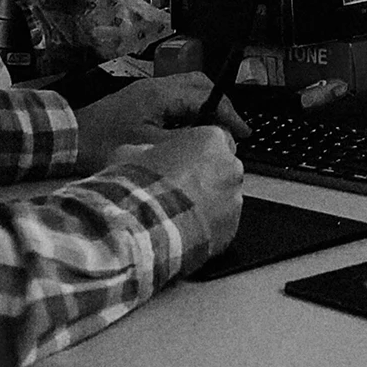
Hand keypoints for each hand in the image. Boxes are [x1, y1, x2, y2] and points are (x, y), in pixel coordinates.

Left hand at [74, 72, 249, 170]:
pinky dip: (189, 112)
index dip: (228, 114)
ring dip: (205, 108)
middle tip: (233, 130)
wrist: (69, 137)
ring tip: (214, 134)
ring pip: (188, 91)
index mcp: (160, 93)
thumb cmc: (103, 143)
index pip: (205, 96)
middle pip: (200, 85)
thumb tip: (214, 141)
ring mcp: (148, 91)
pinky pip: (175, 100)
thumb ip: (184, 142)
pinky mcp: (142, 100)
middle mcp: (156, 86)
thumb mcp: (146, 147)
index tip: (243, 132)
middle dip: (220, 105)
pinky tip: (189, 133)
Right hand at [113, 127, 243, 258]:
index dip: (194, 150)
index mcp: (211, 139)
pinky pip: (222, 223)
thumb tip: (147, 153)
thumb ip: (150, 149)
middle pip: (222, 167)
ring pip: (223, 196)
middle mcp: (230, 166)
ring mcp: (234, 199)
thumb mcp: (132, 152)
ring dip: (207, 201)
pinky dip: (208, 226)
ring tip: (179, 213)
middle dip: (205, 176)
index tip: (179, 160)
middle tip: (178, 188)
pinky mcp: (232, 228)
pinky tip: (185, 229)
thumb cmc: (141, 185)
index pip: (213, 138)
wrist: (145, 228)